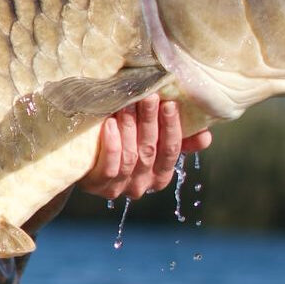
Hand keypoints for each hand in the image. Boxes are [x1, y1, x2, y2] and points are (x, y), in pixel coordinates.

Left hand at [77, 96, 211, 200]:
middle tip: (148, 96)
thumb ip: (178, 140)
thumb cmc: (120, 144)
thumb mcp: (149, 141)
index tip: (170, 103)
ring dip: (130, 127)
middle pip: (150, 150)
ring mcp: (119, 187)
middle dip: (150, 121)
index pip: (171, 151)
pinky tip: (110, 123)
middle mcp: (141, 185)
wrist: (78, 161)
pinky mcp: (97, 185)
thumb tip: (206, 136)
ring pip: (131, 157)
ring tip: (126, 104)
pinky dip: (113, 143)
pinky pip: (110, 166)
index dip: (172, 127)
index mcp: (159, 176)